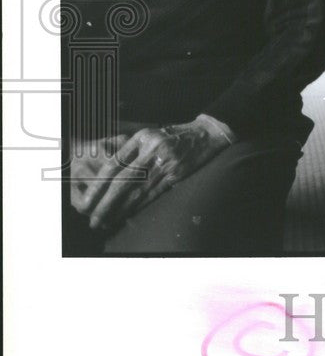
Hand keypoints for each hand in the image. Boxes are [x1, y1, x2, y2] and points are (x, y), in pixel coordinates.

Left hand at [77, 115, 233, 230]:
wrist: (205, 134)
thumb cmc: (173, 136)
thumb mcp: (149, 135)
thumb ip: (130, 150)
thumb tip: (105, 174)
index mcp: (142, 138)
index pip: (115, 163)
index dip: (98, 185)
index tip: (88, 201)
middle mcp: (153, 149)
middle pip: (123, 180)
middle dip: (106, 202)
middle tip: (93, 218)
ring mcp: (167, 162)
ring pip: (138, 190)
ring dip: (120, 209)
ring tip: (106, 221)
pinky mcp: (178, 174)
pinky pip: (154, 193)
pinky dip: (139, 206)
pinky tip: (127, 215)